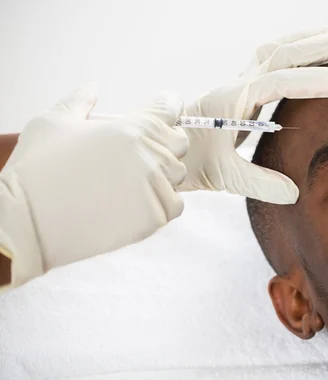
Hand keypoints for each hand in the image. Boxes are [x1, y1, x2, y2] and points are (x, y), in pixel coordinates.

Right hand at [0, 84, 188, 288]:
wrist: (27, 222)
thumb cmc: (37, 172)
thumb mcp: (53, 123)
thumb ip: (79, 101)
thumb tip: (92, 88)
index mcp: (131, 128)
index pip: (170, 109)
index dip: (168, 109)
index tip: (165, 112)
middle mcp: (149, 156)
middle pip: (179, 144)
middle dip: (165, 144)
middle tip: (137, 154)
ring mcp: (154, 188)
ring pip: (177, 176)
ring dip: (162, 176)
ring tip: (129, 182)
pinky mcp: (153, 217)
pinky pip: (174, 205)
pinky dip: (161, 203)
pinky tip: (135, 202)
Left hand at [179, 27, 327, 203]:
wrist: (172, 145)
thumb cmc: (196, 159)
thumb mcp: (224, 175)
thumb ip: (256, 182)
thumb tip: (292, 193)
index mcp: (234, 101)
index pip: (278, 82)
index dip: (312, 81)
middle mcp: (241, 83)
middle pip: (285, 51)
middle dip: (326, 44)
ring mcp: (246, 80)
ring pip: (283, 47)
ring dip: (318, 38)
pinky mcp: (251, 85)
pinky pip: (280, 56)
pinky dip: (306, 48)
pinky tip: (325, 52)